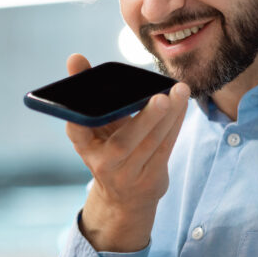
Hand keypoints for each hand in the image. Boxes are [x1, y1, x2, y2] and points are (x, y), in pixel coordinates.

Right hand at [65, 54, 188, 252]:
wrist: (124, 199)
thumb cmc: (108, 149)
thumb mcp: (94, 127)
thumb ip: (86, 92)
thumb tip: (75, 57)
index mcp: (85, 147)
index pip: (78, 133)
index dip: (80, 121)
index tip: (84, 103)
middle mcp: (104, 163)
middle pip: (125, 142)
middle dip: (144, 119)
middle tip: (160, 97)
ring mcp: (129, 174)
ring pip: (152, 143)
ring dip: (169, 116)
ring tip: (180, 91)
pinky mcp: (151, 178)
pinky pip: (166, 147)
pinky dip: (176, 123)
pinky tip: (182, 104)